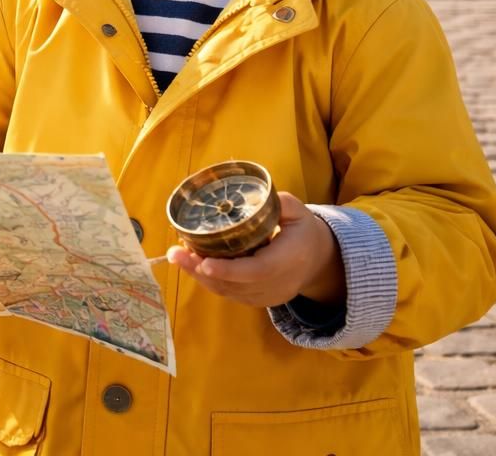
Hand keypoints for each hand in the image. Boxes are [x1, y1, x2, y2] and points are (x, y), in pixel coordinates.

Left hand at [163, 192, 341, 307]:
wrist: (319, 261)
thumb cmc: (304, 230)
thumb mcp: (298, 211)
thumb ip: (279, 203)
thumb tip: (253, 195)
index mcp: (289, 260)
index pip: (257, 271)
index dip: (229, 270)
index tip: (205, 263)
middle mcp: (277, 284)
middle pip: (235, 284)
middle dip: (201, 270)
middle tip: (176, 252)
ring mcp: (267, 296)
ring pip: (228, 291)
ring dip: (200, 275)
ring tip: (177, 255)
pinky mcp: (258, 299)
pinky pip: (230, 293)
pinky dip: (209, 280)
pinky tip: (191, 264)